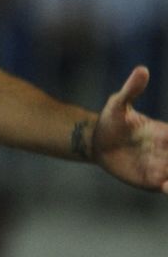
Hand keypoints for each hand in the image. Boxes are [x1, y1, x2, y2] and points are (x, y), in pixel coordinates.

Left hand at [92, 66, 167, 192]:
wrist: (96, 142)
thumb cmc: (111, 120)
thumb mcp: (119, 104)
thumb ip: (132, 89)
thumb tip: (142, 69)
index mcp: (164, 133)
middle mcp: (166, 151)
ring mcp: (161, 167)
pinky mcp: (150, 180)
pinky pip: (165, 187)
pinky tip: (166, 187)